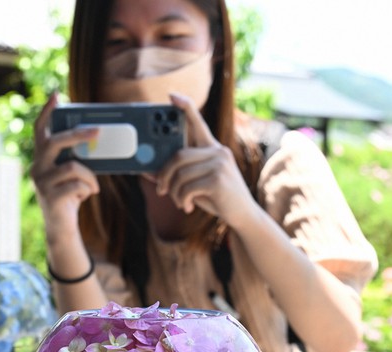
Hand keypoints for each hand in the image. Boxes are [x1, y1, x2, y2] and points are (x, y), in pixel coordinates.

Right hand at [30, 94, 99, 234]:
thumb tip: (95, 140)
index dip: (47, 112)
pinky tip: (86, 196)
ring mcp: (41, 183)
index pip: (41, 131)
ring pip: (73, 166)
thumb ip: (75, 159)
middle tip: (98, 131)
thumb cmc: (69, 197)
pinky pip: (77, 185)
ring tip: (93, 187)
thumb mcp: (71, 175)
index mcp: (41, 159)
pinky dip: (87, 189)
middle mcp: (36, 168)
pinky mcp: (50, 197)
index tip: (56, 95)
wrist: (62, 228)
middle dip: (78, 135)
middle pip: (56, 142)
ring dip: (89, 176)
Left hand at [155, 93, 253, 228]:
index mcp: (213, 148)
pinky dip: (183, 200)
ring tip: (180, 202)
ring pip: (181, 174)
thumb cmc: (218, 198)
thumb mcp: (195, 184)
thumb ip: (176, 175)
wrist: (243, 214)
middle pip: (178, 155)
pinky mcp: (218, 179)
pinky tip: (188, 207)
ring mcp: (219, 163)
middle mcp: (217, 151)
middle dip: (164, 175)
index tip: (172, 96)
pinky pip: (188, 187)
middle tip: (161, 190)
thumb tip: (148, 171)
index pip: (198, 123)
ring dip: (175, 192)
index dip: (185, 107)